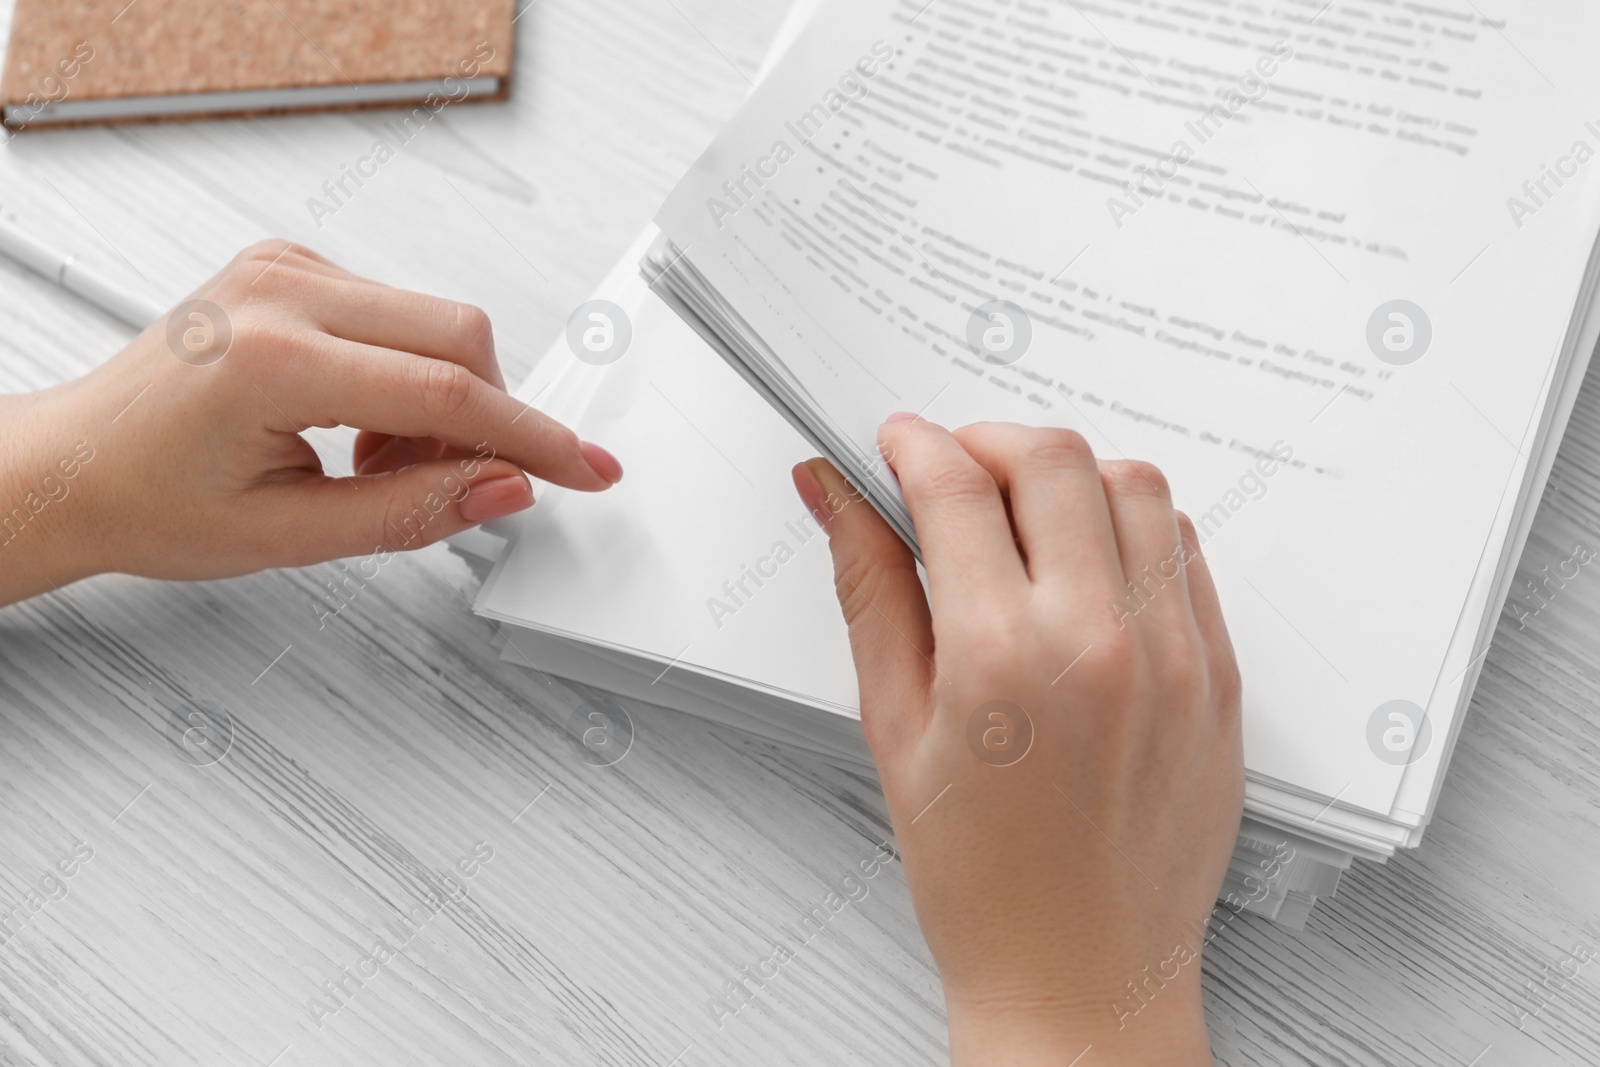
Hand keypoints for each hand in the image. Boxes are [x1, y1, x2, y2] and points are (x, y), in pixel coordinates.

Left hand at [0, 240, 621, 606]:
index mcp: (270, 358)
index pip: (449, 391)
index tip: (587, 469)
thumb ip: (410, 513)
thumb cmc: (148, 500)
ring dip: (441, 402)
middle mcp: (280, 290)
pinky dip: (408, 377)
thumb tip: (504, 488)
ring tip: (372, 462)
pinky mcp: (292, 265)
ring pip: (438, 323)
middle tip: (440, 485)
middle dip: (482, 420)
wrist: (73, 467)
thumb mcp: (287, 536)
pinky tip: (357, 424)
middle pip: (461, 337)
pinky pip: (401, 314)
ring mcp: (285, 267)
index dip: (533, 438)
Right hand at [792, 417, 1242, 1065]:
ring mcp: (1176, 655)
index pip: (955, 485)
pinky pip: (1185, 550)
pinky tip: (1088, 563)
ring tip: (1024, 518)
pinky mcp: (1222, 676)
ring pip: (1134, 485)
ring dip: (1069, 475)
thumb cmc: (981, 881)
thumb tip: (834, 496)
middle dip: (988, 440)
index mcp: (1002, 658)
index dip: (912, 444)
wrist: (1081, 977)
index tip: (895, 446)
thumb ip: (869, 591)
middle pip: (1052, 458)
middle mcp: (1100, 641)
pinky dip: (1131, 526)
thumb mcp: (895, 729)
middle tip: (952, 471)